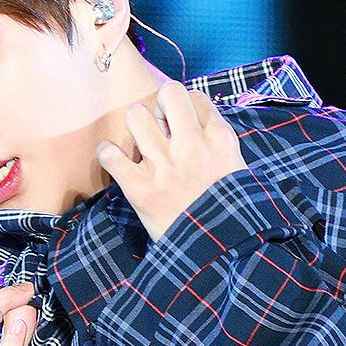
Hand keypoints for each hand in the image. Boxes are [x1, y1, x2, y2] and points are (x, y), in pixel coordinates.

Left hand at [95, 79, 246, 241]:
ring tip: (141, 145)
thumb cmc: (228, 213)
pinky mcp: (141, 189)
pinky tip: (116, 162)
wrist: (217, 253)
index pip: (195, 96)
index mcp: (220, 140)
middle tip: (159, 127)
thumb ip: (217, 144)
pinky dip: (108, 155)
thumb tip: (193, 121)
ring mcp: (165, 166)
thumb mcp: (236, 171)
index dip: (184, 108)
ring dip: (136, 127)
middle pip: (169, 92)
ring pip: (137, 115)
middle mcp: (192, 146)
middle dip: (160, 105)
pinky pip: (110, 154)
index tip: (181, 125)